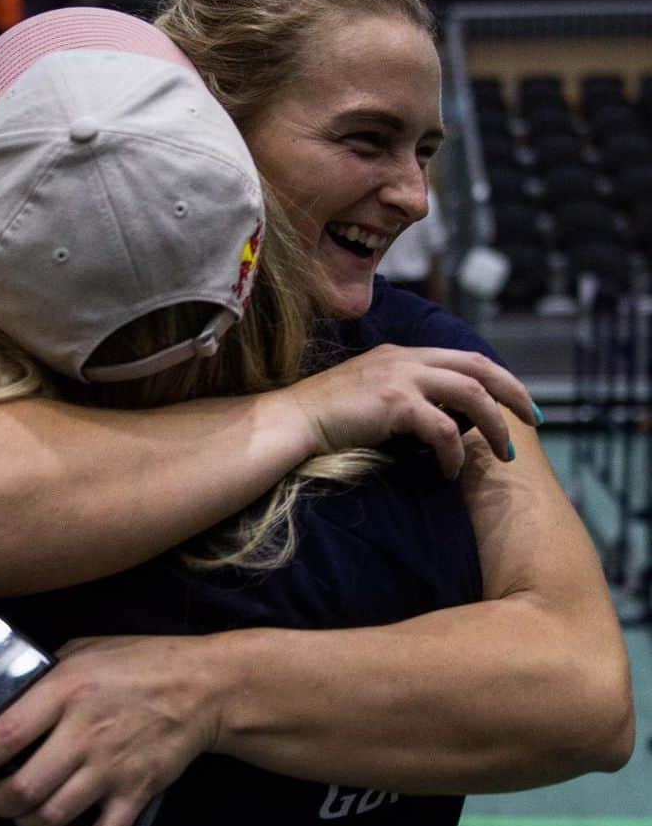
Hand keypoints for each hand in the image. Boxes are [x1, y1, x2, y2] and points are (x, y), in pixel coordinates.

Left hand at [0, 634, 221, 825]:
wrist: (202, 686)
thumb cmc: (139, 662)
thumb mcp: (85, 650)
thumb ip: (45, 677)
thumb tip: (5, 700)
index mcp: (66, 691)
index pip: (4, 736)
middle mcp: (85, 733)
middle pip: (24, 789)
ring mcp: (112, 767)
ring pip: (54, 816)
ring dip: (28, 825)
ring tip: (25, 815)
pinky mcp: (137, 793)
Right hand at [287, 344, 537, 478]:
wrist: (292, 420)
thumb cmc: (324, 416)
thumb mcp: (369, 393)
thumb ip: (401, 394)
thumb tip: (435, 419)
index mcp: (403, 354)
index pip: (464, 358)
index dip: (498, 378)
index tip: (517, 403)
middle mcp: (407, 358)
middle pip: (479, 367)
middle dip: (513, 394)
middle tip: (534, 421)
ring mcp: (402, 377)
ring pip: (471, 393)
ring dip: (494, 425)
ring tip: (503, 454)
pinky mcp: (396, 403)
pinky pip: (443, 428)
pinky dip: (454, 452)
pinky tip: (450, 471)